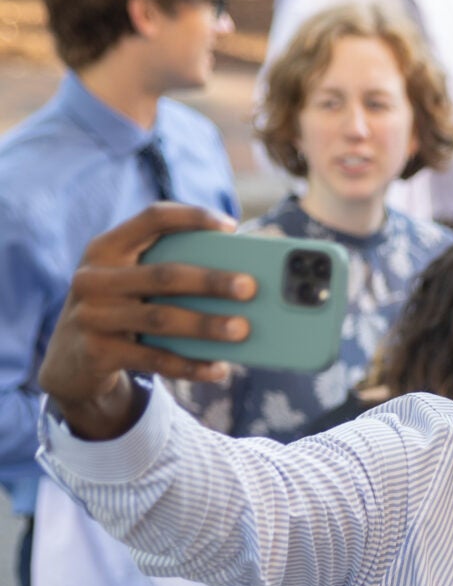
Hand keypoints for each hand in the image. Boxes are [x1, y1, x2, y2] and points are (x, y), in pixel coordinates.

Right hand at [39, 205, 252, 438]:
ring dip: (206, 325)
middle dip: (211, 281)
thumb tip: (235, 275)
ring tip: (242, 329)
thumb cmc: (116, 310)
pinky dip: (190, 366)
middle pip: (164, 275)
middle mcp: (94, 277)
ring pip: (162, 319)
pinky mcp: (98, 352)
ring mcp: (93, 316)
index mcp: (105, 248)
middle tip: (249, 287)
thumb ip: (163, 269)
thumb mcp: (126, 282)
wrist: (69, 360)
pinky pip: (154, 360)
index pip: (152, 218)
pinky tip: (219, 368)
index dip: (192, 217)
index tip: (230, 226)